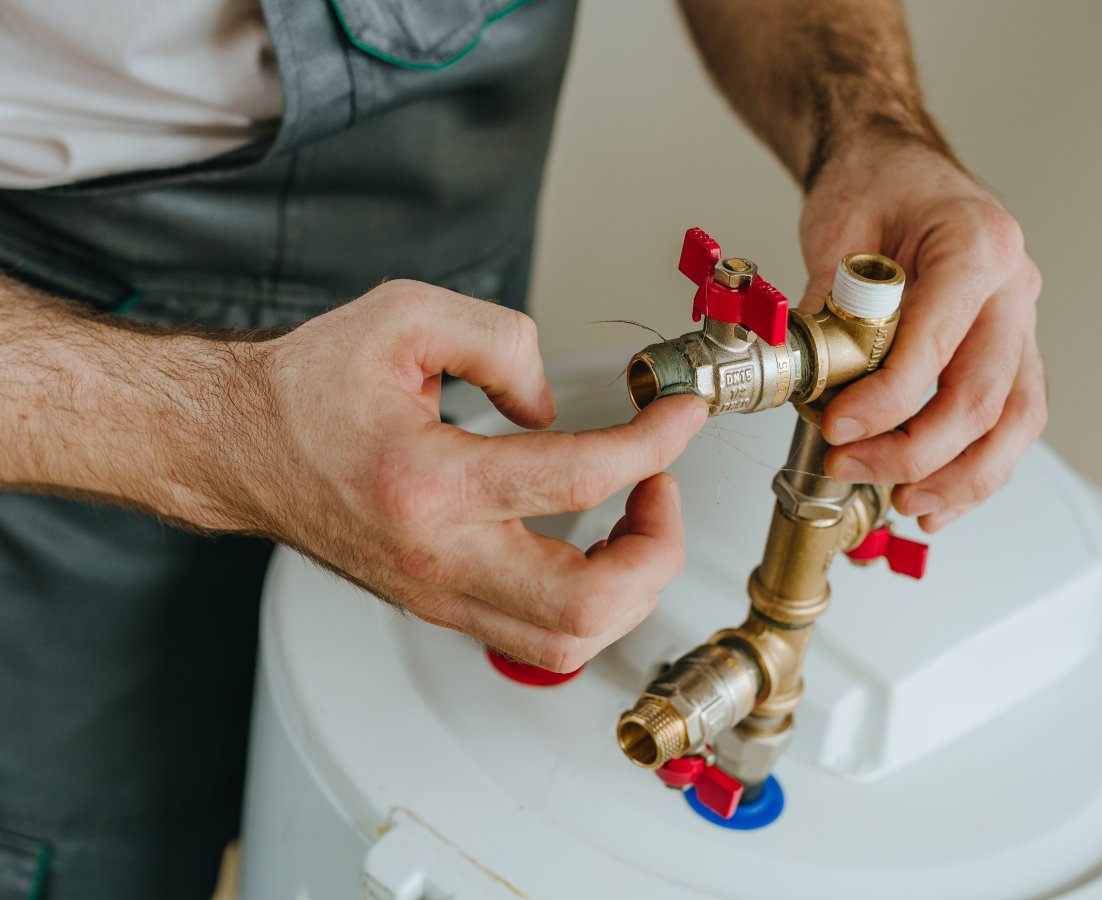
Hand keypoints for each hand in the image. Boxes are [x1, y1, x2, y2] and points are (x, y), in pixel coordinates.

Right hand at [227, 281, 706, 670]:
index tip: (680, 417)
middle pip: (586, 603)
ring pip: (566, 642)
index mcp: (429, 481)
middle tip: (661, 488)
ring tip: (635, 520)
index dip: (654, 443)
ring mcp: (438, 595)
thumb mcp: (404, 316)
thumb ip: (501, 341)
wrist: (240, 447)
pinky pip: (536, 639)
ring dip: (630, 587)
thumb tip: (554, 406)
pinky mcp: (439, 607)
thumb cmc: (308, 387)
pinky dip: (590, 602)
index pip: (580, 478)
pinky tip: (593, 548)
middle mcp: (437, 557)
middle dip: (658, 549)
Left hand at [799, 143, 1046, 531]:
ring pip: (1014, 421)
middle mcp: (1013, 287)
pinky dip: (978, 468)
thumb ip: (826, 305)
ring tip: (905, 502)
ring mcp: (1019, 321)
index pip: (936, 343)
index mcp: (976, 244)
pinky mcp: (1009, 350)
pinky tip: (937, 496)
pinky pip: (1010, 420)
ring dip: (961, 476)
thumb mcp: (835, 228)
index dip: (885, 399)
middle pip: (983, 397)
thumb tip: (805, 379)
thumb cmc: (874, 183)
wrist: (898, 166)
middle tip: (853, 467)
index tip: (837, 428)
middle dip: (914, 450)